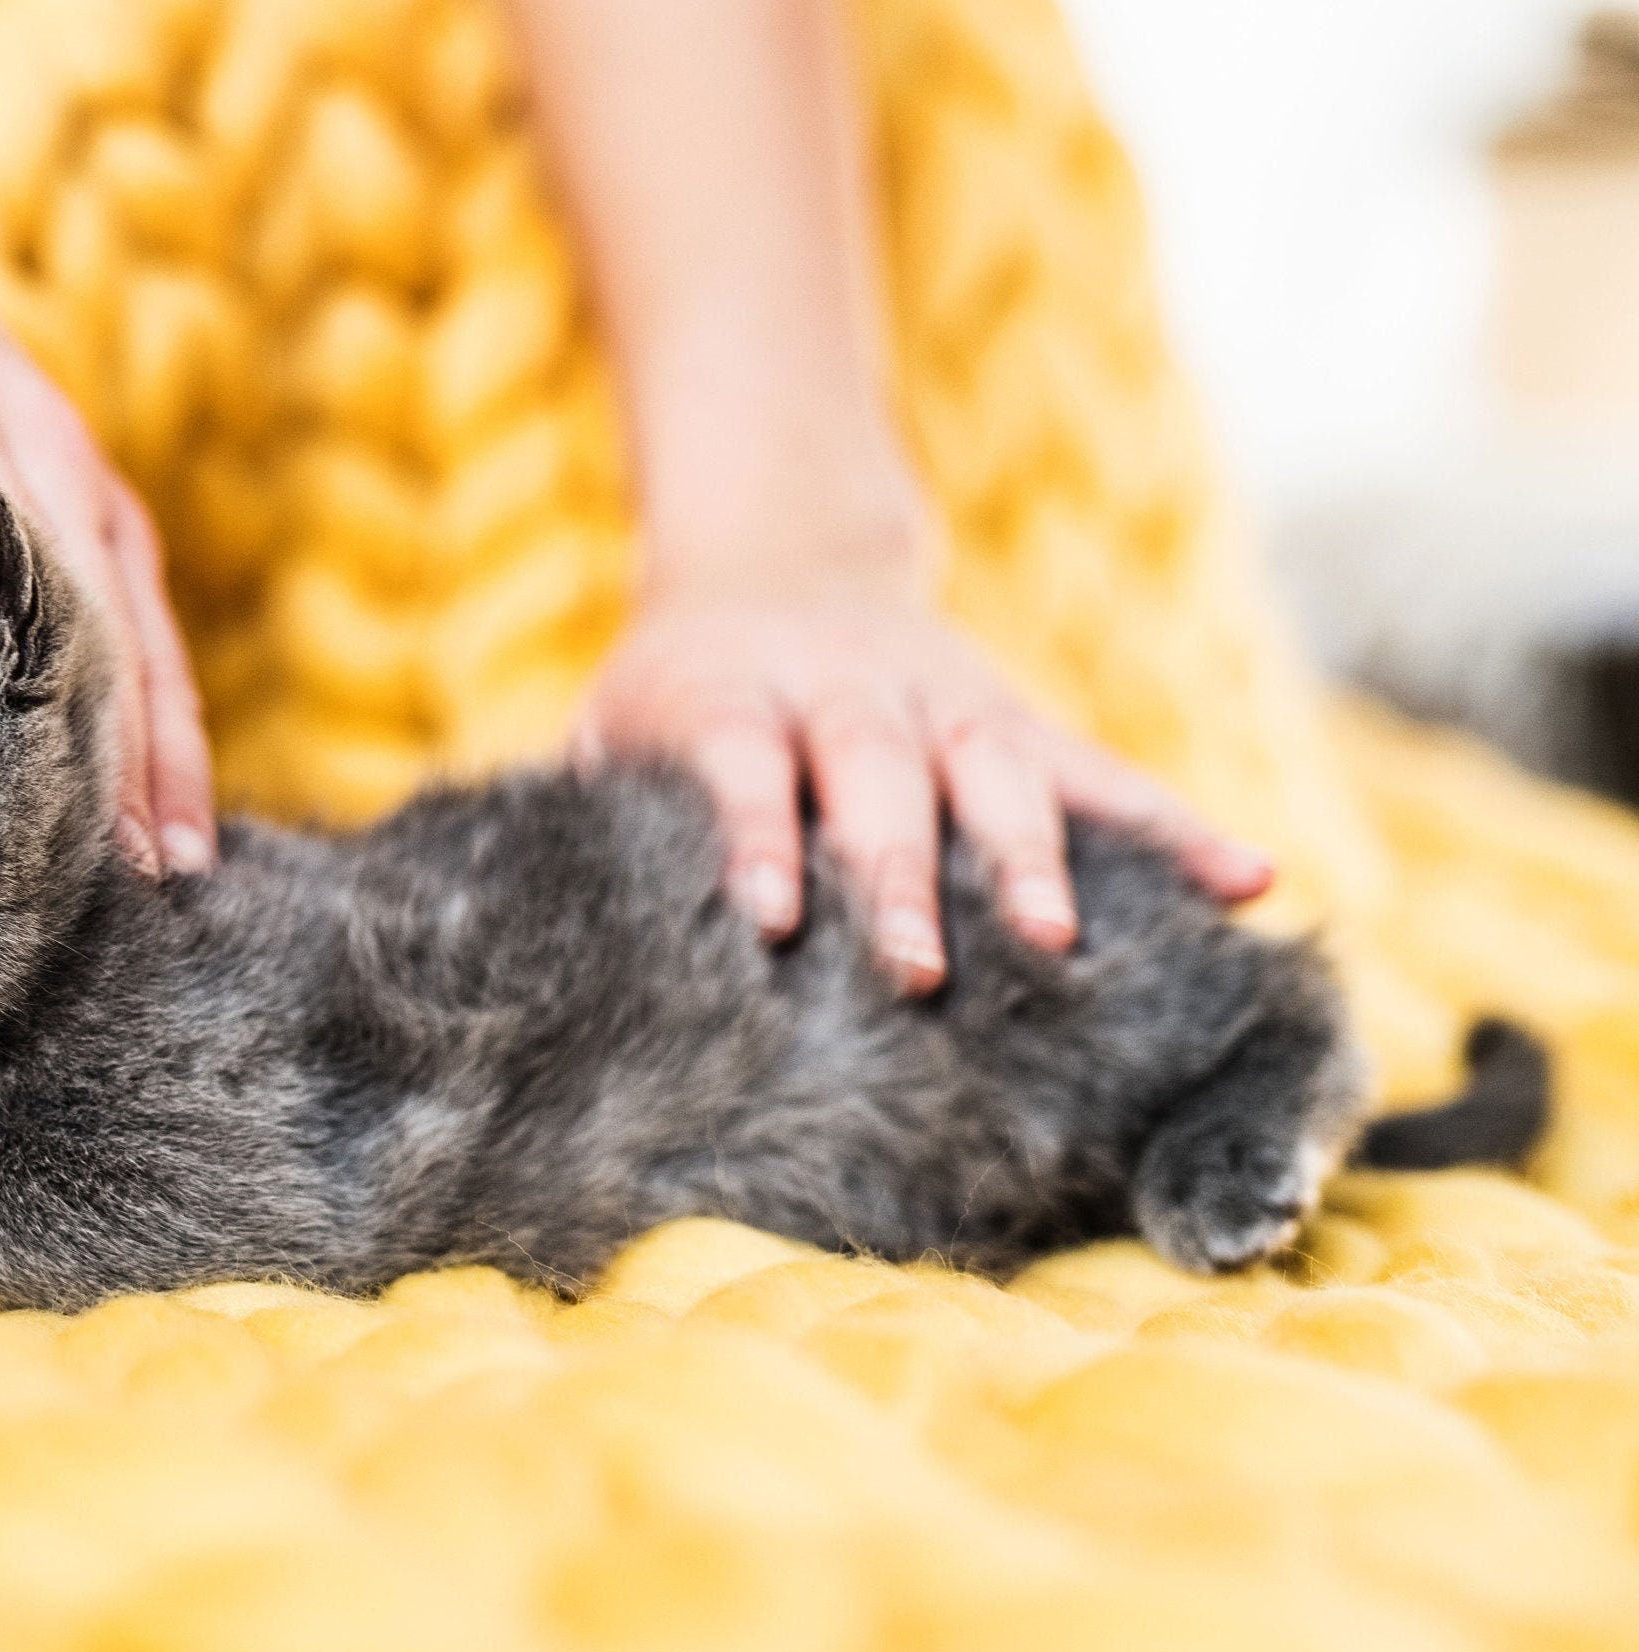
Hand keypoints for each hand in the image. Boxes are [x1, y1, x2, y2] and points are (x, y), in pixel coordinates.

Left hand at [574, 564, 1273, 993]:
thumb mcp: (613, 724)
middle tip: (921, 970)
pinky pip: (1103, 772)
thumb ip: (595, 808)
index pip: (744, 768)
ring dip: (1033, 856)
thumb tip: (522, 915)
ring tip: (1063, 940)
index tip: (776, 918)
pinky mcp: (1016, 718)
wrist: (772, 558)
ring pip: (997, 773)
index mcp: (732, 699)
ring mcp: (943, 703)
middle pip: (878, 780)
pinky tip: (1251, 879)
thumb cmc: (677, 689)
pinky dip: (1176, 823)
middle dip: (902, 874)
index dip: (761, 838)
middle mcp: (846, 696)